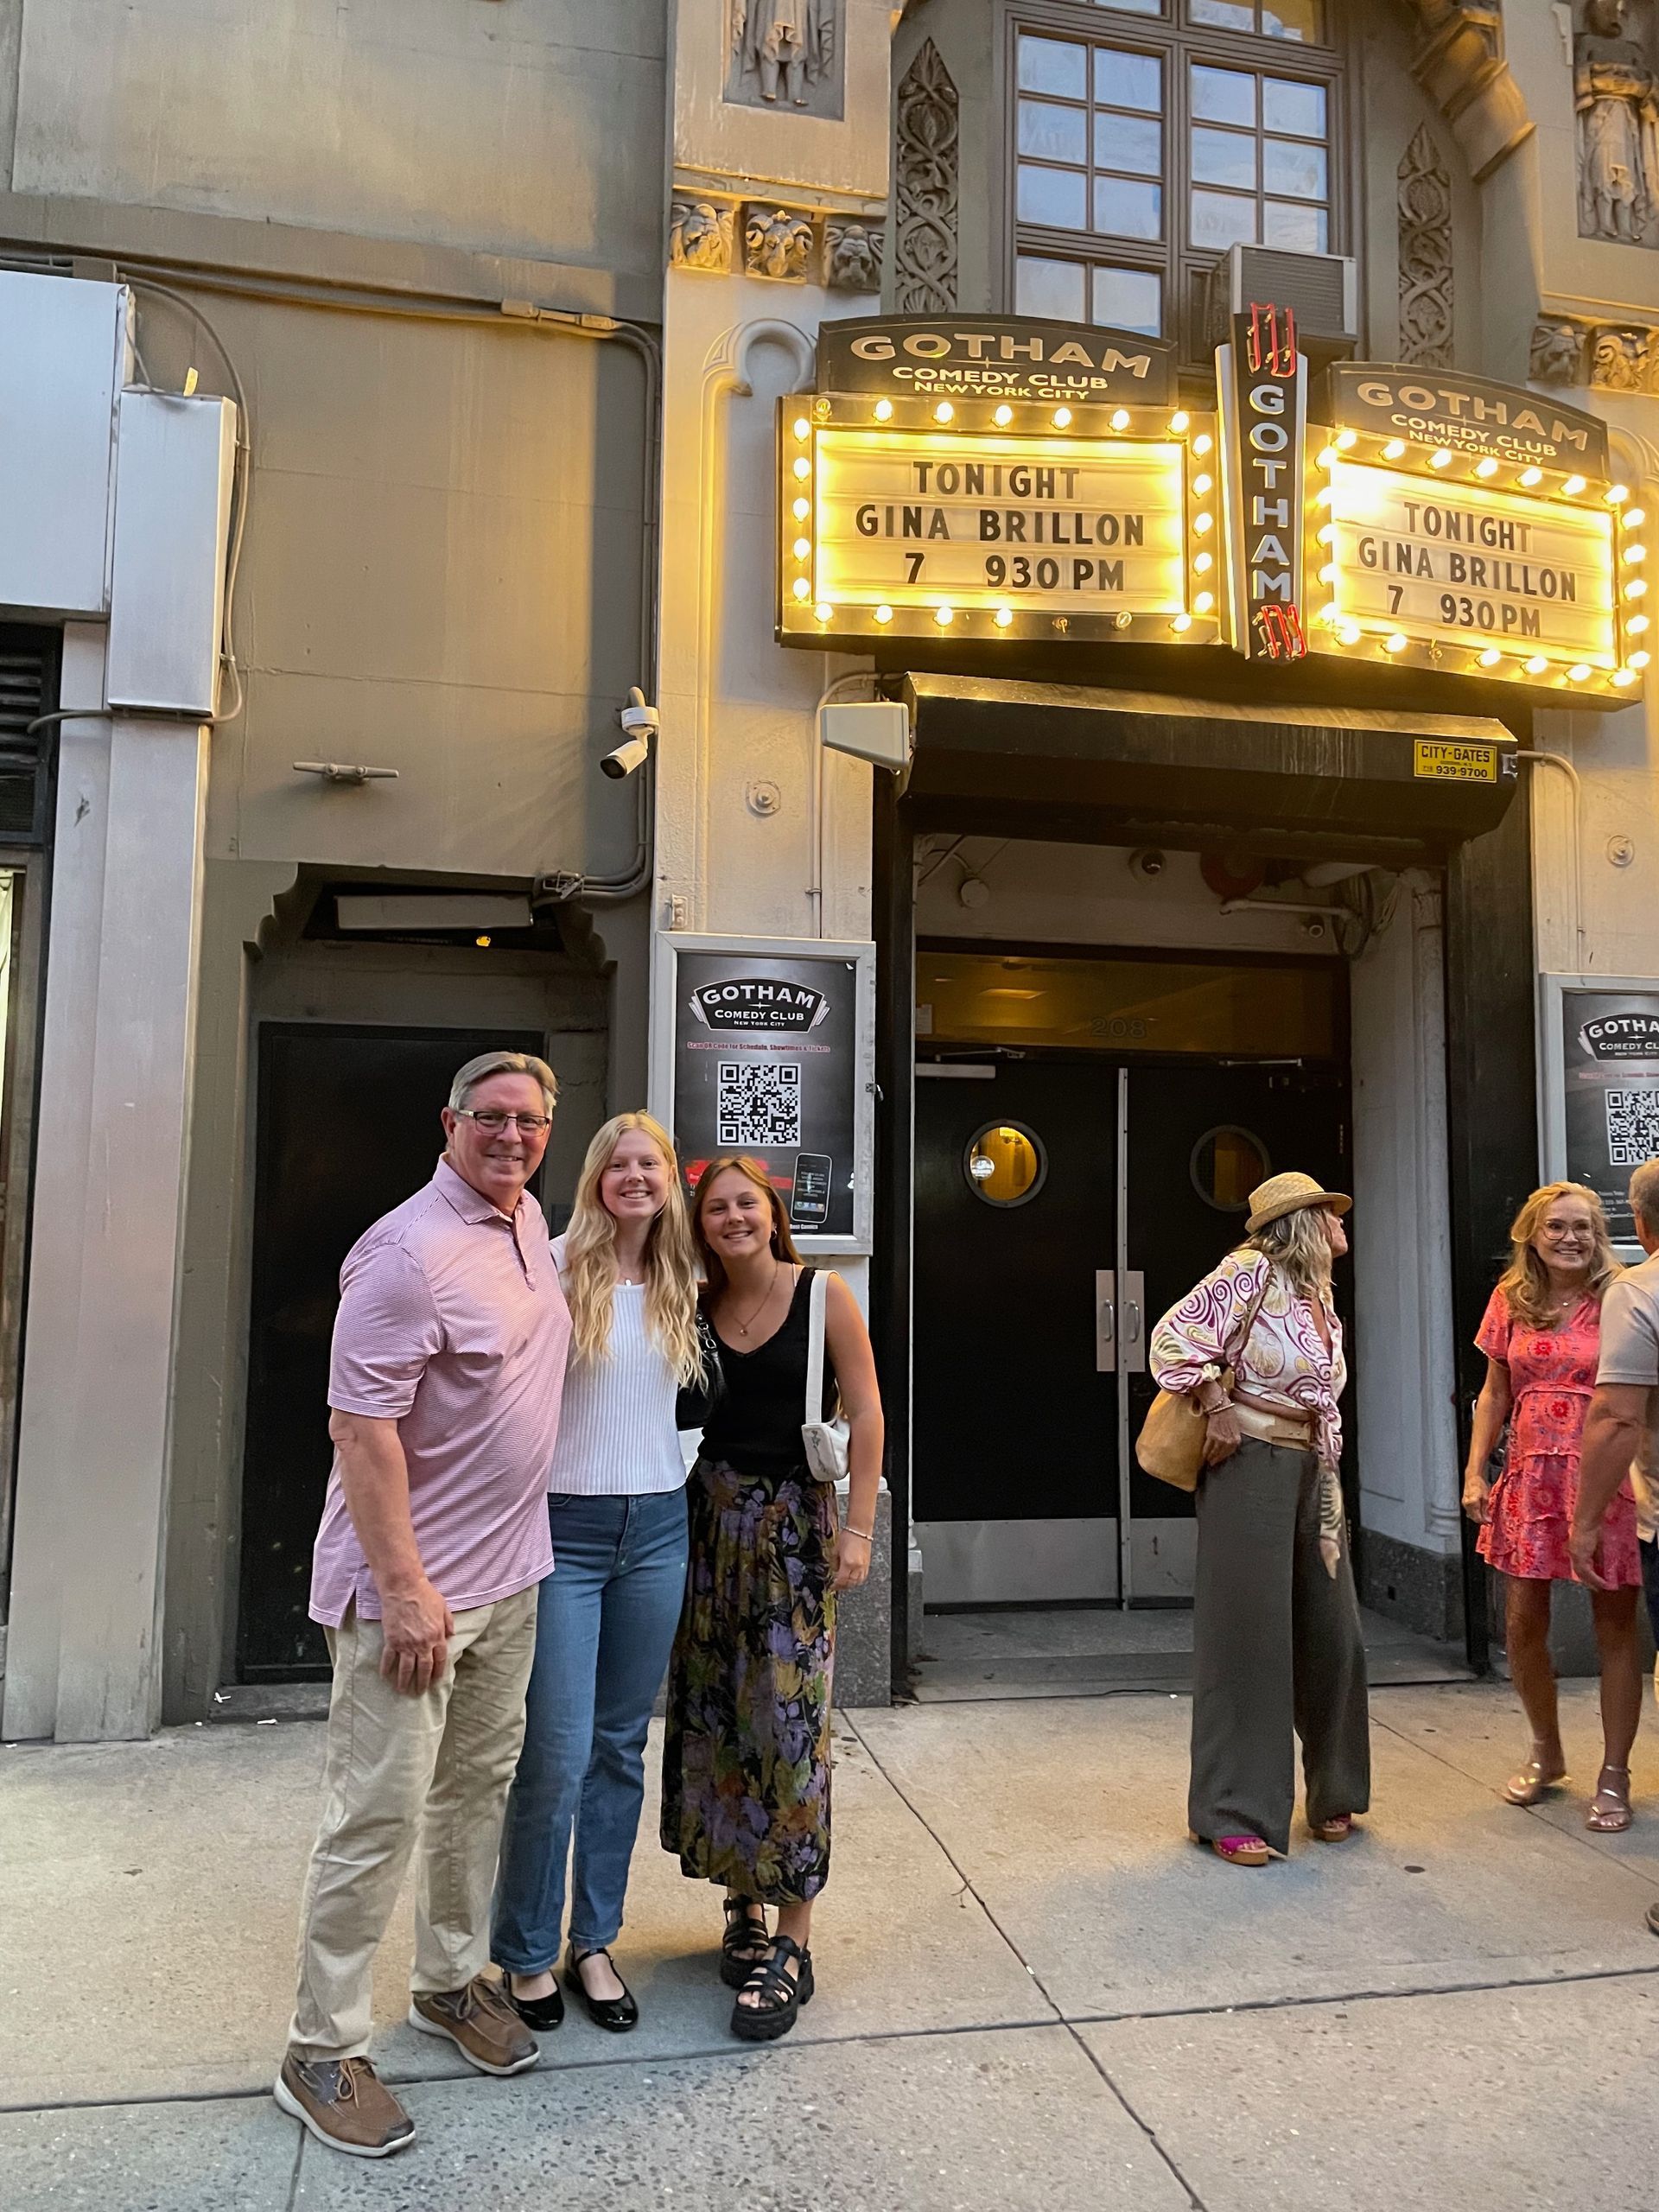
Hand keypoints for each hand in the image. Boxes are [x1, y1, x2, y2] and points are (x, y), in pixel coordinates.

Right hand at [378, 1576, 454, 1694]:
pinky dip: (387, 1669)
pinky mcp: (392, 1640)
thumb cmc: (425, 1595)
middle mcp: (423, 1644)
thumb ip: (448, 1623)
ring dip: (404, 1681)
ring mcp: (406, 1644)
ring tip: (403, 1691)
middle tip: (419, 1692)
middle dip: (422, 1682)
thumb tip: (452, 1635)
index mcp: (437, 1636)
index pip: (440, 1660)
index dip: (438, 1672)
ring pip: (406, 1668)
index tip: (435, 1681)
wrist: (404, 1589)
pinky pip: (389, 1659)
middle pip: (424, 1668)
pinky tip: (385, 1677)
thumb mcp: (444, 1607)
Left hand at [835, 1530, 871, 1590]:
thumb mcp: (836, 1550)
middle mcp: (857, 1566)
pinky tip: (852, 1580)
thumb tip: (835, 1571)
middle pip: (849, 1583)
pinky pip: (863, 1577)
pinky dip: (857, 1581)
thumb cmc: (848, 1536)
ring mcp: (863, 1566)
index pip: (841, 1580)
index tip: (831, 1586)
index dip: (835, 1585)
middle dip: (841, 1586)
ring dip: (849, 1585)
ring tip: (843, 1584)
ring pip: (857, 1582)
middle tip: (836, 1586)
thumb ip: (834, 1563)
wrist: (859, 1530)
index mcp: (847, 1563)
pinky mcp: (867, 1564)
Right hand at [1201, 1407, 1241, 1466]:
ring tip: (1208, 1460)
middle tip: (1213, 1463)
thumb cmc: (1228, 1415)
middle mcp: (1229, 1441)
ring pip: (1215, 1452)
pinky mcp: (1212, 1436)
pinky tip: (1204, 1454)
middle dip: (1217, 1459)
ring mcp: (1221, 1440)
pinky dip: (1205, 1452)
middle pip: (1222, 1454)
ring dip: (1211, 1457)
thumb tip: (1228, 1445)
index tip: (1220, 1460)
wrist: (1220, 1407)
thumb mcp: (1235, 1428)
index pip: (1230, 1452)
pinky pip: (1208, 1447)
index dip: (1224, 1457)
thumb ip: (1233, 1437)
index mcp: (1236, 1440)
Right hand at [1461, 1473, 1489, 1524]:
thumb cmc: (1480, 1485)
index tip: (1489, 1522)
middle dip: (1481, 1520)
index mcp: (1472, 1504)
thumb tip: (1487, 1520)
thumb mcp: (1486, 1498)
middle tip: (1488, 1520)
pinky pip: (1469, 1510)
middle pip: (1473, 1518)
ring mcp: (1464, 1503)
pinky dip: (1474, 1512)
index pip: (1477, 1518)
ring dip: (1477, 1516)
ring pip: (1471, 1515)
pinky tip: (1479, 1510)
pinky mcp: (1464, 1501)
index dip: (1484, 1521)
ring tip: (1484, 1515)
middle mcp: (1466, 1505)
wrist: (1473, 1477)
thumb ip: (1485, 1510)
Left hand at [1569, 1520, 1611, 1592]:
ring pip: (1583, 1574)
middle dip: (1588, 1581)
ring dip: (1592, 1582)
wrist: (1588, 1521)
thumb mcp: (1596, 1546)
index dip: (1585, 1575)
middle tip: (1596, 1588)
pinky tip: (1602, 1583)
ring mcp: (1575, 1556)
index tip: (1592, 1582)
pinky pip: (1587, 1572)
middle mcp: (1573, 1554)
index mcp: (1575, 1551)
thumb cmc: (1593, 1529)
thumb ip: (1596, 1556)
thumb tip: (1600, 1567)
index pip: (1579, 1567)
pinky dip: (1595, 1578)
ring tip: (1600, 1587)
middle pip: (1579, 1572)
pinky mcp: (1579, 1556)